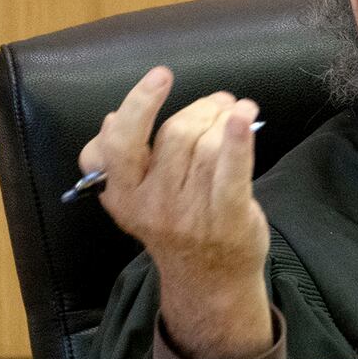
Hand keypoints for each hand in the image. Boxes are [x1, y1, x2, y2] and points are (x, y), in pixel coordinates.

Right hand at [79, 66, 271, 358]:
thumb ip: (122, 161)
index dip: (140, 104)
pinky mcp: (226, 217)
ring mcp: (190, 213)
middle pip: (177, 133)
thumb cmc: (176, 228)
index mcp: (124, 195)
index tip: (161, 76)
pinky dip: (238, 141)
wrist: (209, 282)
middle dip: (203, 108)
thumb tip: (111, 119)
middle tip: (221, 102)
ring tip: (239, 113)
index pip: (121, 143)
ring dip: (226, 119)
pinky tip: (246, 118)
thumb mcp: (135, 200)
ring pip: (206, 144)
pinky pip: (231, 171)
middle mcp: (153, 204)